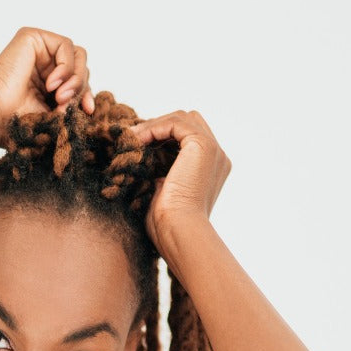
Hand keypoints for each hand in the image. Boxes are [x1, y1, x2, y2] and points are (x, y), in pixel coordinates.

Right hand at [0, 27, 95, 143]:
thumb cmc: (17, 121)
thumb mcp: (55, 114)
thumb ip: (74, 104)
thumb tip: (91, 105)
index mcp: (48, 83)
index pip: (80, 81)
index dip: (86, 94)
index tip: (87, 110)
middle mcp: (44, 64)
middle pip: (82, 67)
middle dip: (80, 88)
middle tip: (64, 105)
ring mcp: (39, 50)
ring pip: (78, 56)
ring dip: (75, 78)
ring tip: (60, 96)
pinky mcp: (32, 37)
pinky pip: (66, 46)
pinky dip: (66, 67)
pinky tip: (52, 84)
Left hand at [126, 110, 231, 253]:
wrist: (178, 232)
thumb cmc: (167, 224)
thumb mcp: (163, 191)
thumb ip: (161, 170)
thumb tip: (141, 155)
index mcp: (211, 168)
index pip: (188, 137)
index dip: (163, 137)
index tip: (137, 145)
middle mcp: (218, 156)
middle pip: (188, 122)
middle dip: (160, 126)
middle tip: (134, 139)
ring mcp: (213, 149)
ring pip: (181, 118)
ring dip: (154, 126)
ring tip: (132, 139)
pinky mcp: (203, 145)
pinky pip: (174, 122)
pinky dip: (153, 127)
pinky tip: (137, 140)